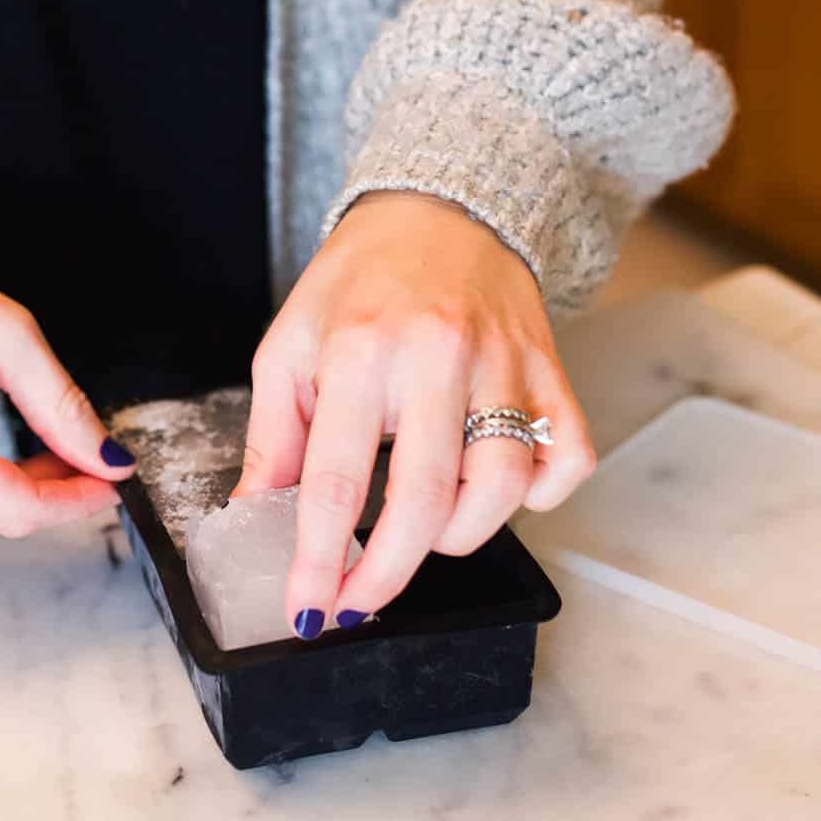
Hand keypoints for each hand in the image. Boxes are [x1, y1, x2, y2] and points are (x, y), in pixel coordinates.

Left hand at [231, 191, 595, 634]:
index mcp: (359, 349)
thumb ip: (274, 436)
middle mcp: (436, 355)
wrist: (440, 209)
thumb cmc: (359, 281)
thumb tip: (253, 518)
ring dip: (461, 536)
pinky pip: (567, 457)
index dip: (319, 560)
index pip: (337, 480)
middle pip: (426, 501)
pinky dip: (540, 494)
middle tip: (359, 604)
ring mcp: (504, 362)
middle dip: (387, 574)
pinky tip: (496, 489)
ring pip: (503, 489)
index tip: (309, 611)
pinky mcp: (551, 368)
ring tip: (423, 529)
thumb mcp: (291, 344)